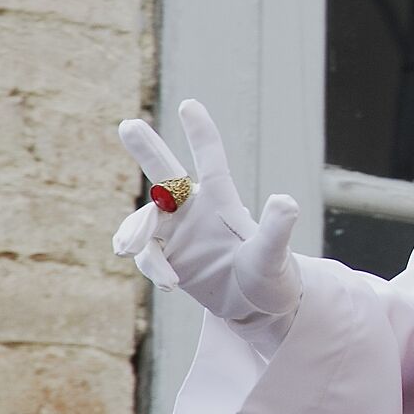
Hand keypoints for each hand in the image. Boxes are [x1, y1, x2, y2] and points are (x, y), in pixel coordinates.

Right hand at [111, 100, 301, 350]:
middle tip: (128, 123)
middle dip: (147, 148)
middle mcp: (197, 211)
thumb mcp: (274, 254)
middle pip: (166, 174)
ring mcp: (179, 233)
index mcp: (223, 201)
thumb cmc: (272, 276)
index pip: (211, 159)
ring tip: (129, 250)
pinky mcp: (168, 257)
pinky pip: (146, 254)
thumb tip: (286, 200)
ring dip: (134, 232)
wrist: (257, 309)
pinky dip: (150, 265)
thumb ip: (277, 229)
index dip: (200, 133)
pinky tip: (169, 283)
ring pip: (144, 219)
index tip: (189, 104)